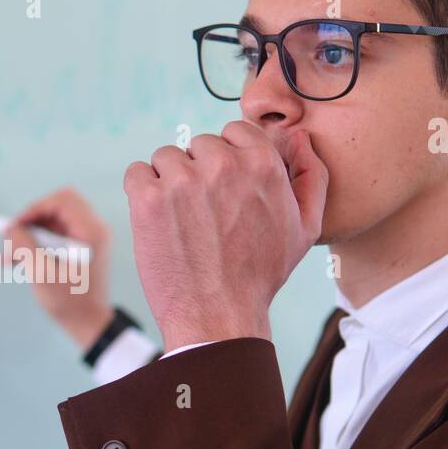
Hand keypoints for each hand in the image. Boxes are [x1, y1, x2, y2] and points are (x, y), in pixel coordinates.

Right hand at [5, 187, 113, 351]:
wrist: (89, 324)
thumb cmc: (70, 302)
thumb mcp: (42, 274)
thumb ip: (24, 247)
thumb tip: (10, 228)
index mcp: (91, 231)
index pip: (61, 200)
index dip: (34, 209)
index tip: (15, 227)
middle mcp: (93, 229)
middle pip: (55, 208)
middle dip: (29, 222)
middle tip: (10, 240)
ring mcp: (87, 238)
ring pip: (51, 223)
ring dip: (28, 236)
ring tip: (7, 258)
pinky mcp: (79, 248)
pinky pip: (54, 236)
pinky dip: (36, 245)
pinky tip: (17, 261)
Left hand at [123, 121, 327, 351]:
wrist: (217, 316)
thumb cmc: (261, 275)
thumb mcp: (305, 228)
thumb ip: (311, 177)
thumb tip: (301, 137)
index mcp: (262, 164)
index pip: (234, 132)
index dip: (227, 160)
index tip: (223, 190)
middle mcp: (223, 165)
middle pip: (198, 145)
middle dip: (199, 173)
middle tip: (204, 216)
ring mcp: (182, 180)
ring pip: (166, 157)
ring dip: (169, 182)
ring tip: (182, 222)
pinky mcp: (148, 198)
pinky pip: (137, 173)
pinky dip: (141, 192)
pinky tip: (158, 222)